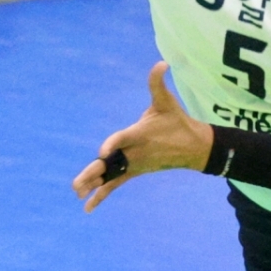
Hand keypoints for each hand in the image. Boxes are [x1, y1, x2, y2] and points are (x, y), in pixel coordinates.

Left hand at [72, 61, 212, 211]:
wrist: (194, 147)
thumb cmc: (177, 122)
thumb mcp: (167, 101)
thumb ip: (157, 83)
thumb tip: (161, 62)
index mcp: (139, 135)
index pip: (122, 139)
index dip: (112, 144)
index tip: (101, 152)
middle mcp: (134, 153)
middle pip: (111, 164)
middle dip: (93, 174)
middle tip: (77, 185)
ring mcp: (134, 165)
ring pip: (111, 177)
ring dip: (93, 186)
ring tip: (76, 194)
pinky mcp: (134, 172)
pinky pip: (115, 185)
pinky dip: (101, 195)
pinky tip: (87, 207)